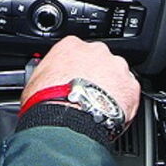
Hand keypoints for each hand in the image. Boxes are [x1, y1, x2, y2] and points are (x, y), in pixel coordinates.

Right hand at [21, 35, 140, 123]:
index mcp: (71, 46)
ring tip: (99, 107)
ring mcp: (116, 67)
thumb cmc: (48, 100)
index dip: (75, 67)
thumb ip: (45, 74)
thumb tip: (41, 81)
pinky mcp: (131, 86)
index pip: (75, 51)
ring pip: (116, 75)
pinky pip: (129, 92)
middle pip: (99, 61)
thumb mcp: (34, 81)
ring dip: (111, 87)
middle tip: (87, 94)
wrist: (68, 119)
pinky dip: (124, 101)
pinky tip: (112, 113)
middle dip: (95, 75)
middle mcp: (96, 52)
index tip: (73, 78)